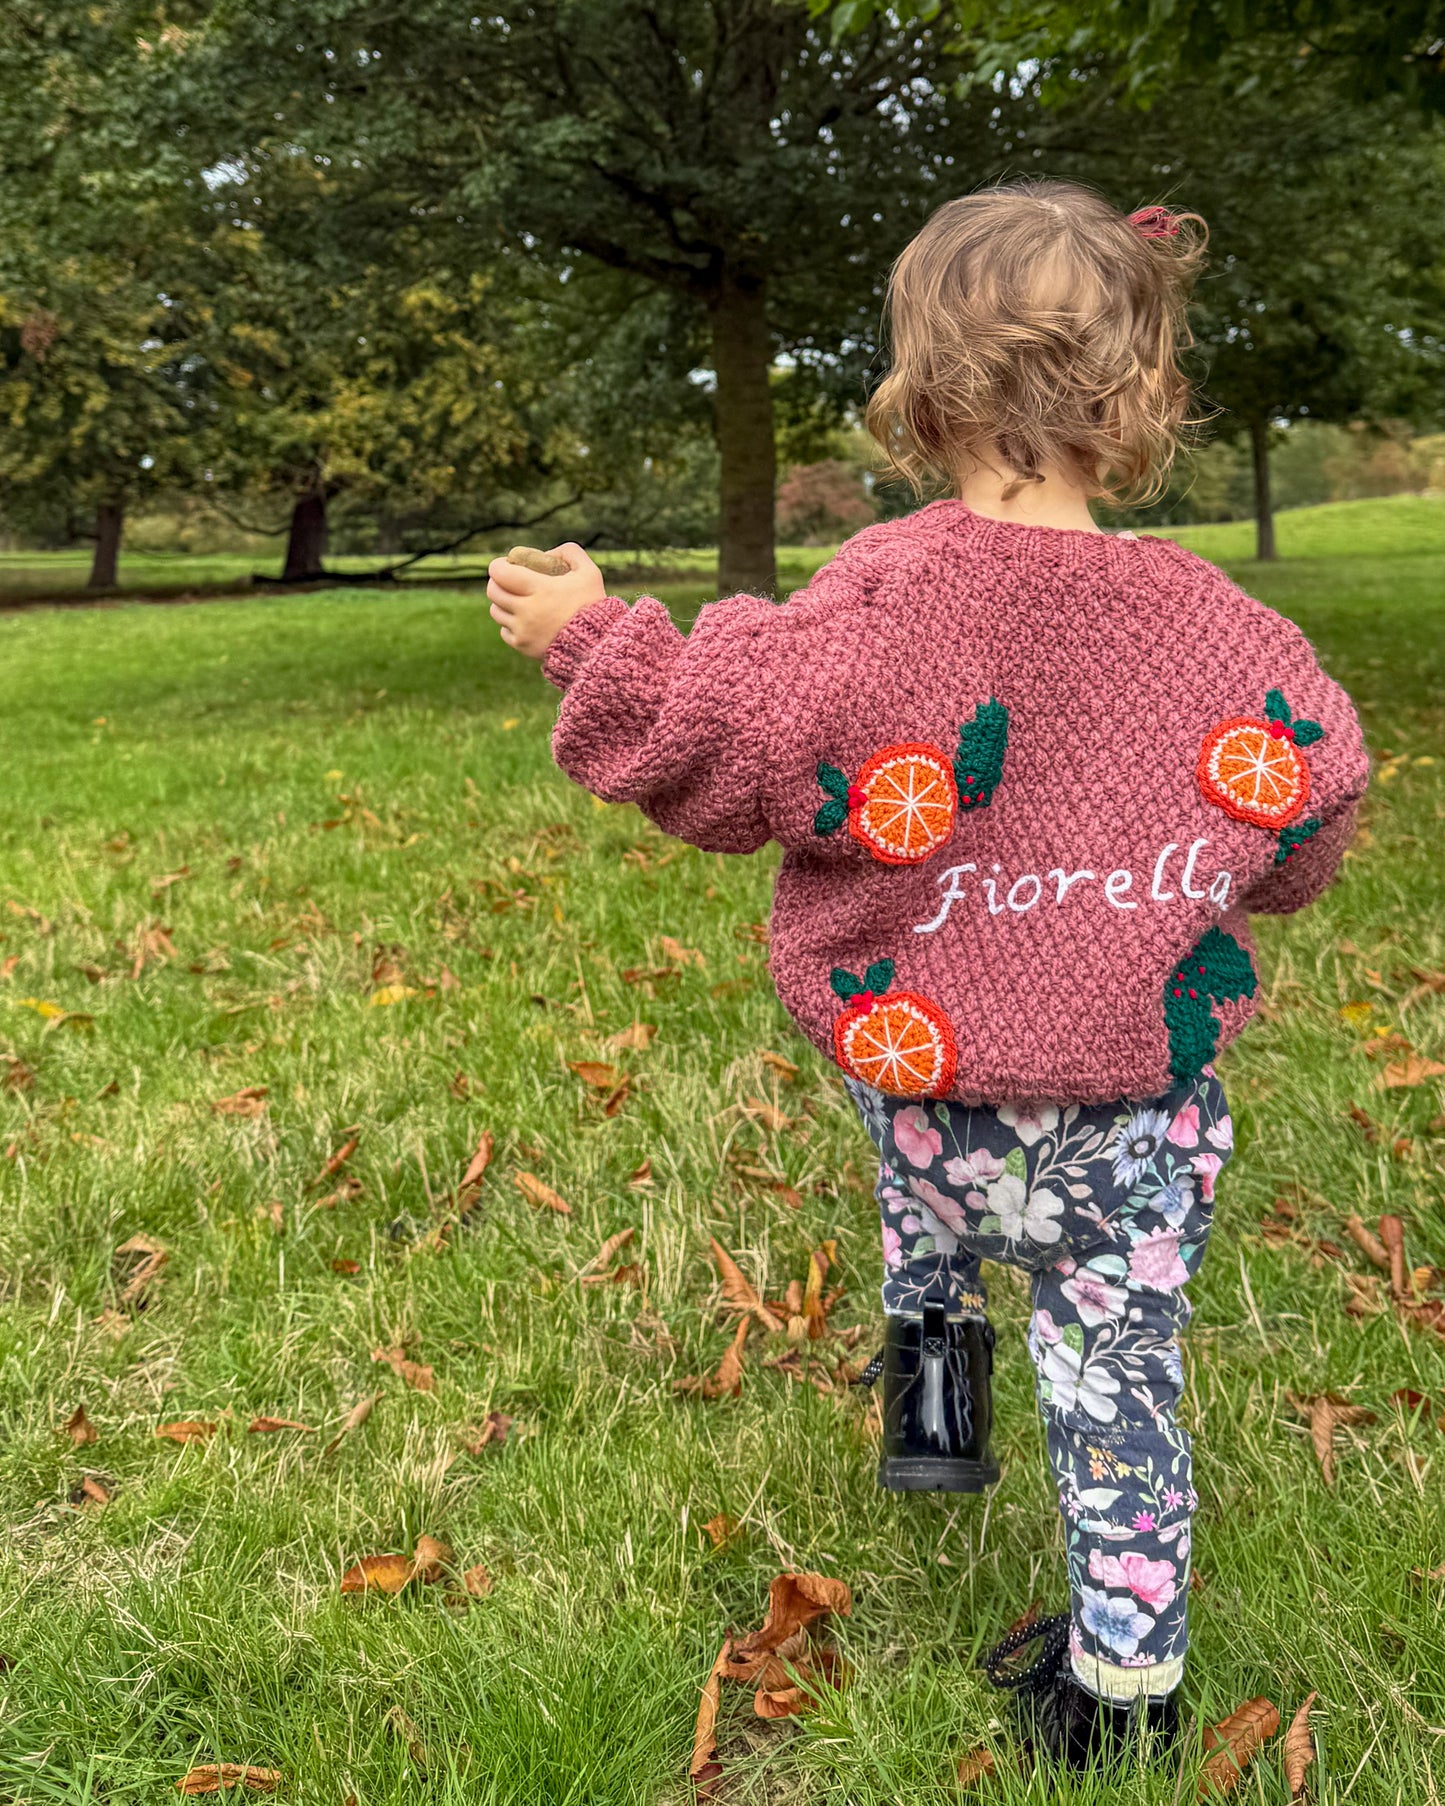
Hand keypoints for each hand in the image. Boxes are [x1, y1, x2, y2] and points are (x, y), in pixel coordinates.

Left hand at [486, 543, 606, 658]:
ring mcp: (523, 630)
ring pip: (496, 611)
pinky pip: (504, 632)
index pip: (500, 572)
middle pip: (493, 591)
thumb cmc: (592, 604)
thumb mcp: (589, 572)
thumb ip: (569, 553)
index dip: (499, 565)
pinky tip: (523, 619)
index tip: (507, 565)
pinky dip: (510, 624)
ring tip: (515, 599)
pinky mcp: (523, 646)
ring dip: (502, 603)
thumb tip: (547, 553)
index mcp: (540, 589)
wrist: (597, 643)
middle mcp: (527, 610)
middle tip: (508, 581)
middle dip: (497, 582)